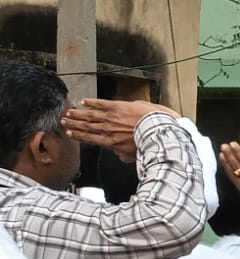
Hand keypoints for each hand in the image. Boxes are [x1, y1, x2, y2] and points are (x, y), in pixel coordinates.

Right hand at [60, 98, 176, 162]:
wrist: (157, 130)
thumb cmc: (149, 143)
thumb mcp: (135, 154)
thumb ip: (124, 154)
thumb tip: (121, 156)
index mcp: (112, 142)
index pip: (91, 138)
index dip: (79, 136)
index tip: (71, 134)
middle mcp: (108, 130)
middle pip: (86, 127)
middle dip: (73, 124)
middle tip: (63, 122)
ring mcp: (111, 118)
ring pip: (90, 116)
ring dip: (78, 114)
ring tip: (68, 112)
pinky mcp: (117, 107)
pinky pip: (101, 104)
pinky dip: (92, 102)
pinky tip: (84, 101)